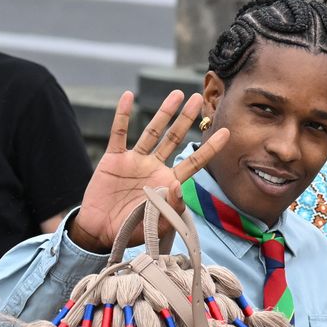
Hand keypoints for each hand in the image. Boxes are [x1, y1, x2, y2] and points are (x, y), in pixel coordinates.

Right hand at [69, 91, 228, 251]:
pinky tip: (128, 96)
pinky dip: (122, 115)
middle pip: (174, 138)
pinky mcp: (114, 158)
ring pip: (152, 131)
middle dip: (187, 119)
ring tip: (177, 94)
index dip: (210, 147)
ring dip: (164, 112)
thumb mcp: (157, 223)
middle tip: (199, 98)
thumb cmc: (132, 230)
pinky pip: (118, 132)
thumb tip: (180, 186)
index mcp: (168, 182)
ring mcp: (135, 160)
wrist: (100, 232)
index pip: (194, 162)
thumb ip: (171, 207)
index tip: (225, 132)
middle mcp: (154, 167)